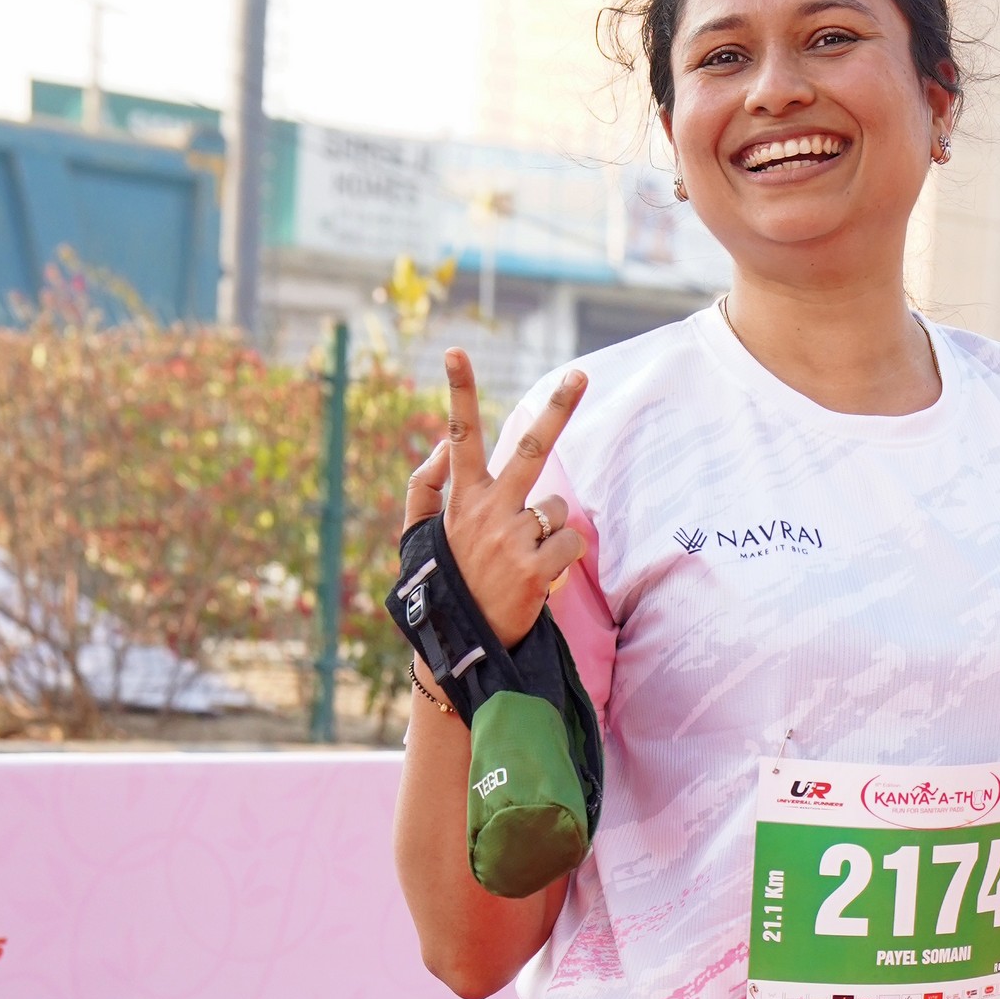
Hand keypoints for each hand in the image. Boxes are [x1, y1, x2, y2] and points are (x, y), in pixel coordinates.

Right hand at [402, 347, 587, 649]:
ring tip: (525, 559)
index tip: (454, 351)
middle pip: (530, 448)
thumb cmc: (446, 583)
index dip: (457, 392)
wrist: (463, 647)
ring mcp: (512, 539)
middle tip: (580, 374)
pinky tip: (539, 576)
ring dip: (550, 530)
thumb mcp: (419, 536)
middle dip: (558, 408)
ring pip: (557, 508)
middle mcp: (487, 512)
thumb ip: (424, 485)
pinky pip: (570, 543)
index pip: (460, 436)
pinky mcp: (535, 569)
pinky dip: (562, 558)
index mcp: (462, 499)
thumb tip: (441, 441)